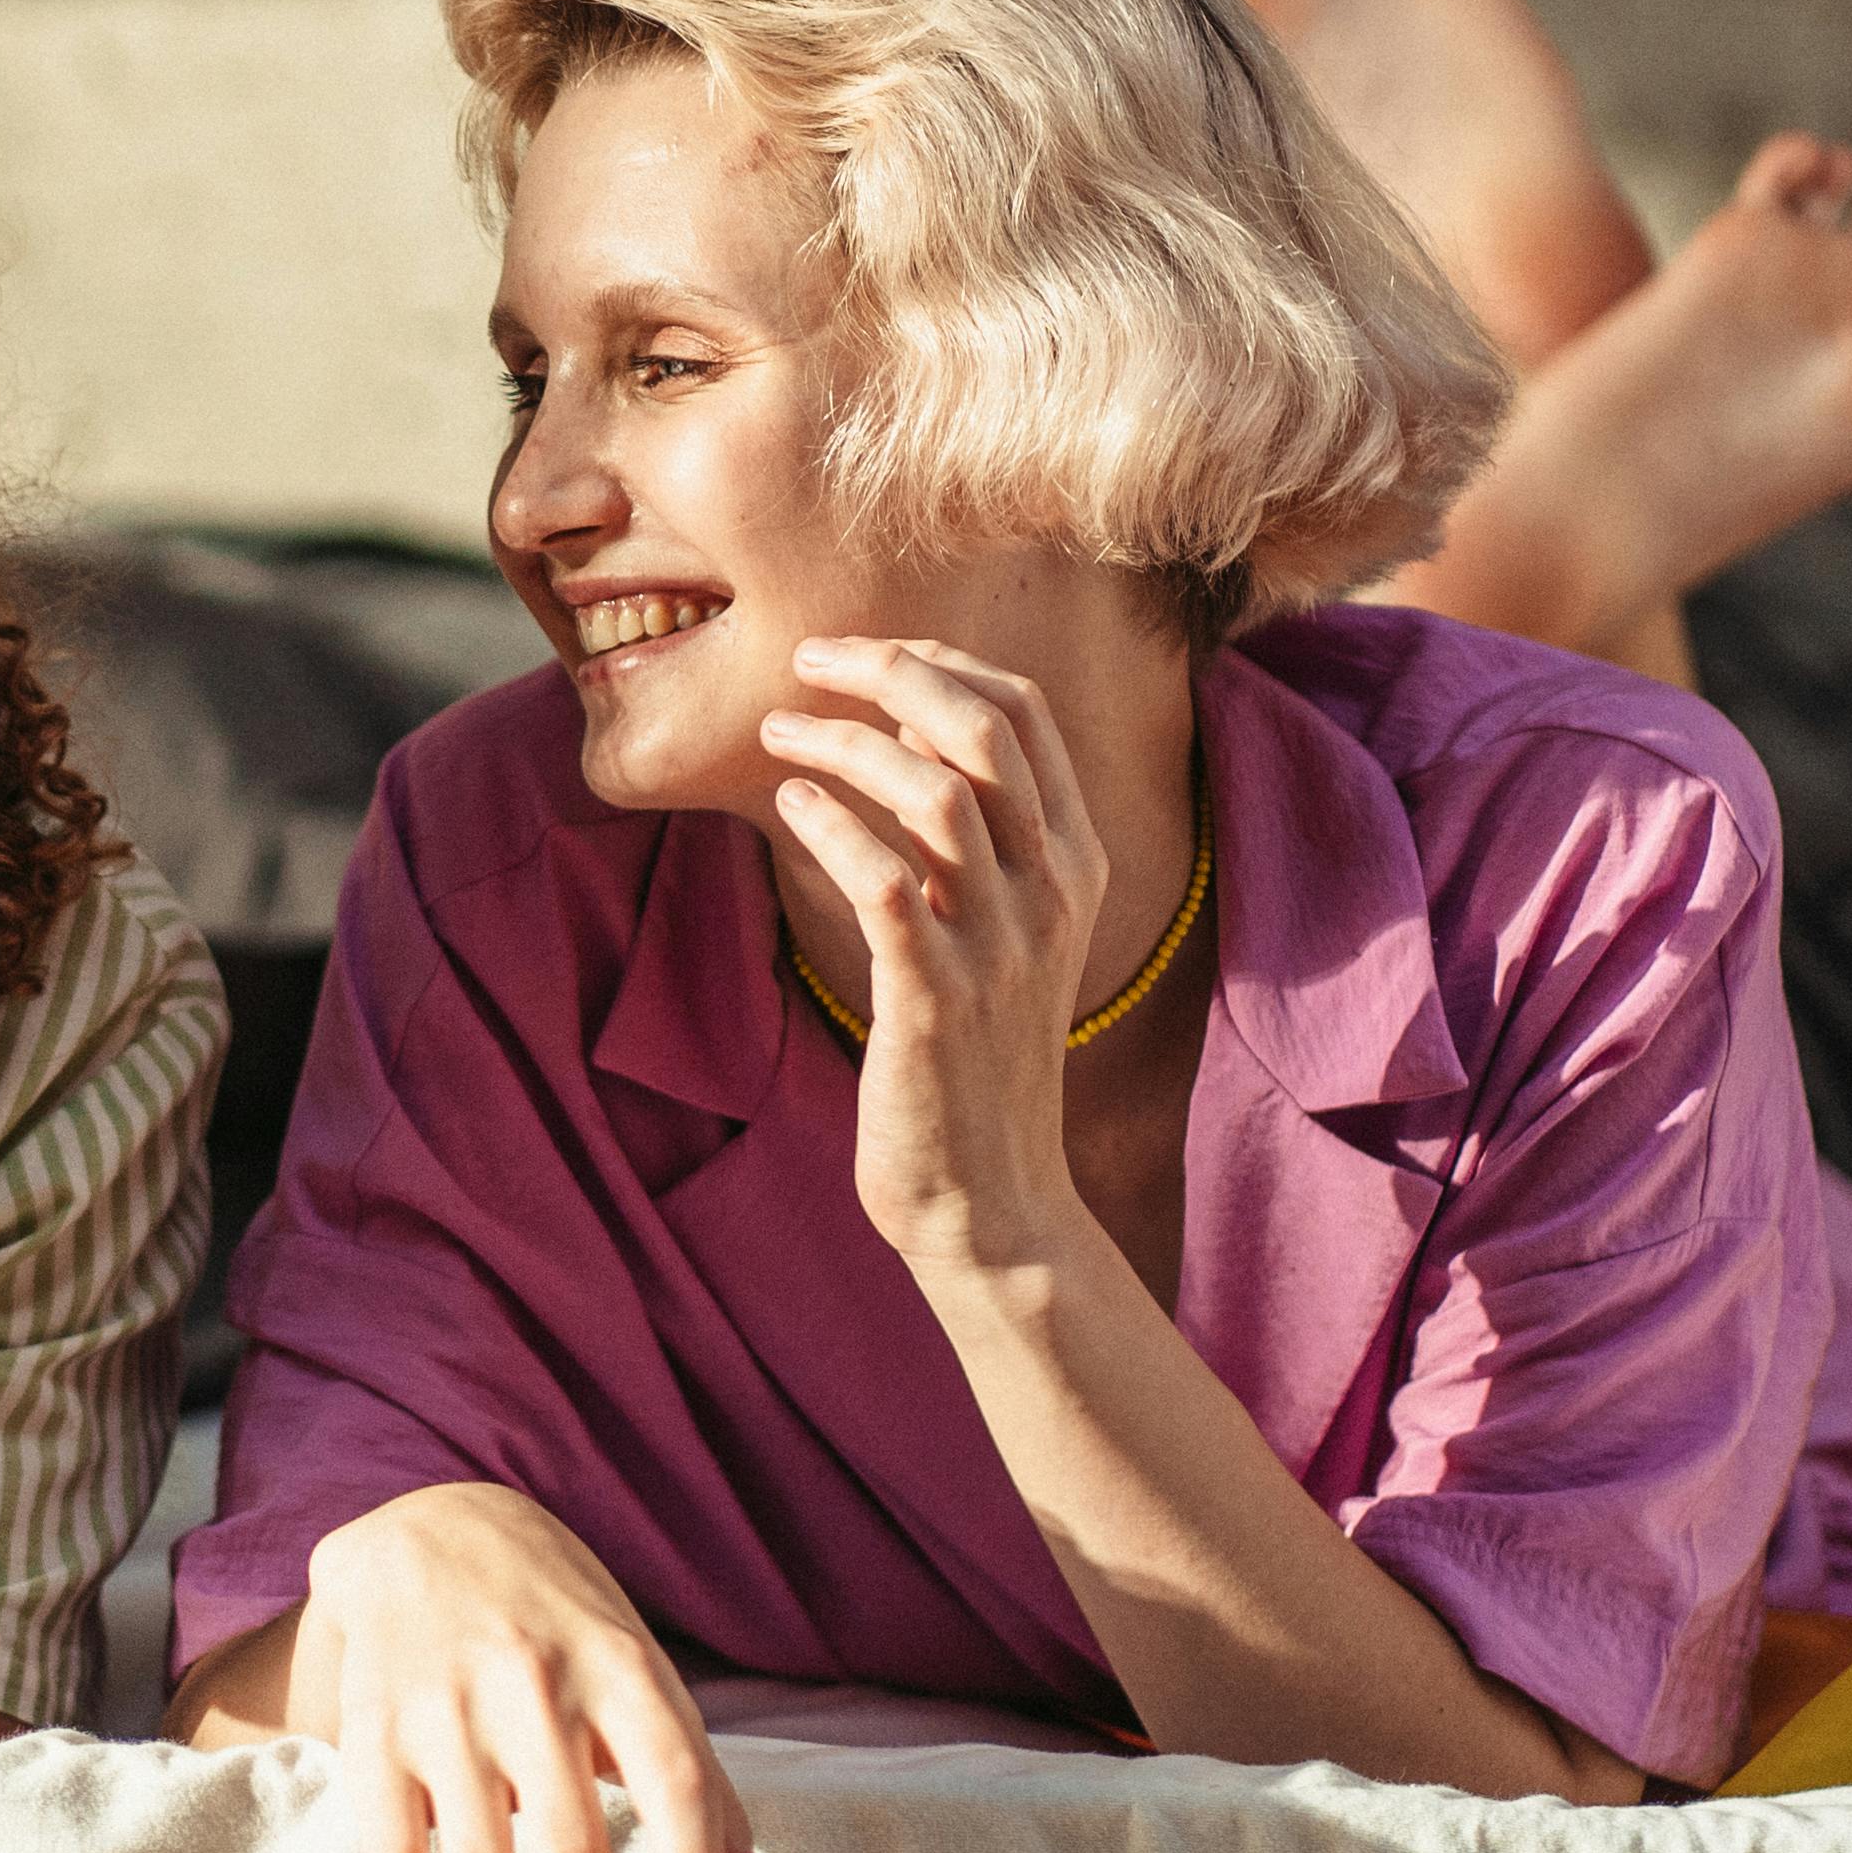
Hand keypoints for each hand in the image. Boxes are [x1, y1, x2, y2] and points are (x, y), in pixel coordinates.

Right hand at [299, 1485, 800, 1852]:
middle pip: (567, 1845)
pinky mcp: (373, 1729)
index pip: (672, 1775)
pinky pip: (390, 1850)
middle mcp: (533, 1681)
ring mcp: (444, 1704)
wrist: (429, 1523)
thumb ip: (711, 1809)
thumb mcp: (645, 1690)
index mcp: (623, 1667)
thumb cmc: (565, 1630)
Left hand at [760, 636, 1109, 1270]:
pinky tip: (788, 807)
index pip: (1024, 711)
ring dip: (844, 741)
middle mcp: (1051, 892)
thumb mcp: (1002, 934)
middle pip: (985, 727)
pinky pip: (885, 881)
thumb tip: (899, 727)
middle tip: (808, 658)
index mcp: (1074, 863)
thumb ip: (971, 837)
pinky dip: (830, 826)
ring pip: (937, 790)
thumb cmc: (975, 1058)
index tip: (864, 654)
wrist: (992, 1198)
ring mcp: (1000, 946)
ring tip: (776, 732)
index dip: (940, 660)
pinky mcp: (936, 998)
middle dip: (891, 669)